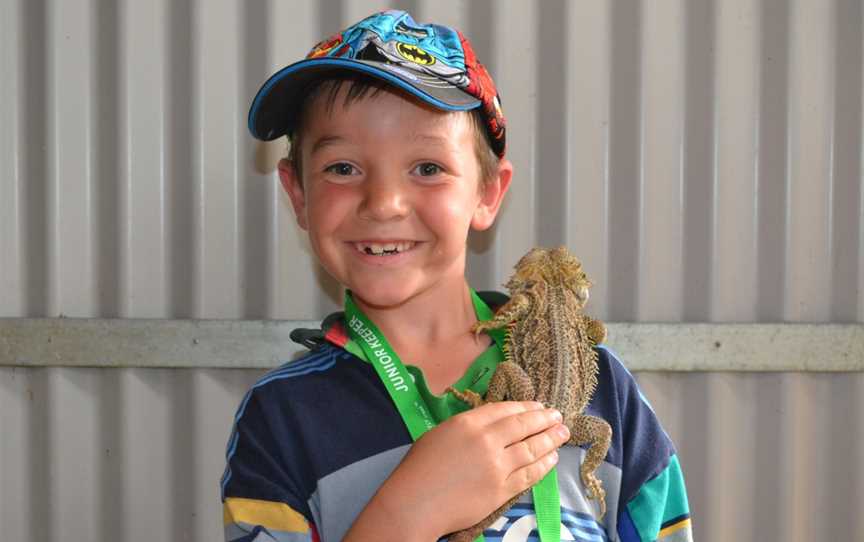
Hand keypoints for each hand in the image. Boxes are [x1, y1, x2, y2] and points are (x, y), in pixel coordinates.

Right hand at [346, 401, 568, 540]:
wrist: (415, 502)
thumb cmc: (419, 467)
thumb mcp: (440, 433)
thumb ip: (467, 426)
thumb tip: (490, 425)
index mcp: (469, 423)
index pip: (505, 410)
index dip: (526, 407)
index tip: (539, 406)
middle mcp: (487, 441)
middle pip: (523, 426)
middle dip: (544, 420)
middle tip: (558, 416)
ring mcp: (497, 466)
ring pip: (531, 449)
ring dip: (550, 440)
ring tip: (562, 433)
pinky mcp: (501, 490)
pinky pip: (529, 475)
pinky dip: (543, 465)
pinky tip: (551, 458)